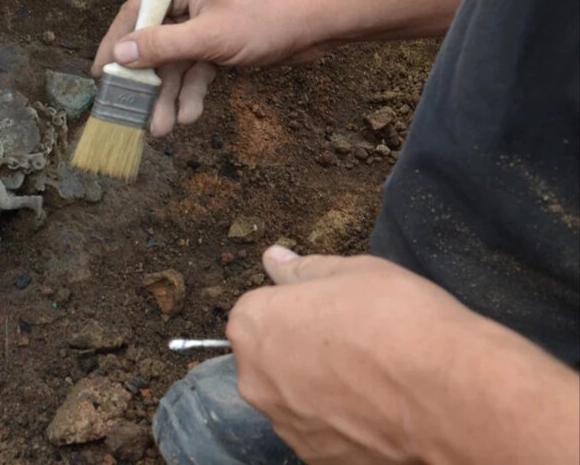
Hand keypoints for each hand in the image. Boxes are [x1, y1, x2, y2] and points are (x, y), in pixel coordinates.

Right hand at [91, 0, 332, 134]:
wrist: (321, 23)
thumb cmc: (269, 16)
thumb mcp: (210, 36)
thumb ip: (162, 46)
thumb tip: (119, 55)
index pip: (136, 10)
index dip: (115, 44)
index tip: (100, 75)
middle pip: (154, 41)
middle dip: (148, 82)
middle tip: (133, 113)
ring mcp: (203, 19)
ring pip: (175, 61)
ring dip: (170, 95)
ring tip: (162, 127)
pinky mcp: (219, 40)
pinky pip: (196, 67)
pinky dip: (193, 91)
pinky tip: (190, 115)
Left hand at [227, 246, 579, 463]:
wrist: (451, 397)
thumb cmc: (399, 320)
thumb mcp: (353, 272)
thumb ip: (303, 270)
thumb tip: (274, 258)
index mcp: (253, 326)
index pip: (259, 309)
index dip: (298, 307)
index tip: (333, 311)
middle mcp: (256, 379)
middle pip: (269, 357)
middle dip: (299, 349)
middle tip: (354, 343)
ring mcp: (284, 424)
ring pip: (293, 396)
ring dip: (318, 387)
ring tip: (370, 378)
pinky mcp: (316, 458)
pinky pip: (320, 430)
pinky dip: (340, 422)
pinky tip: (376, 410)